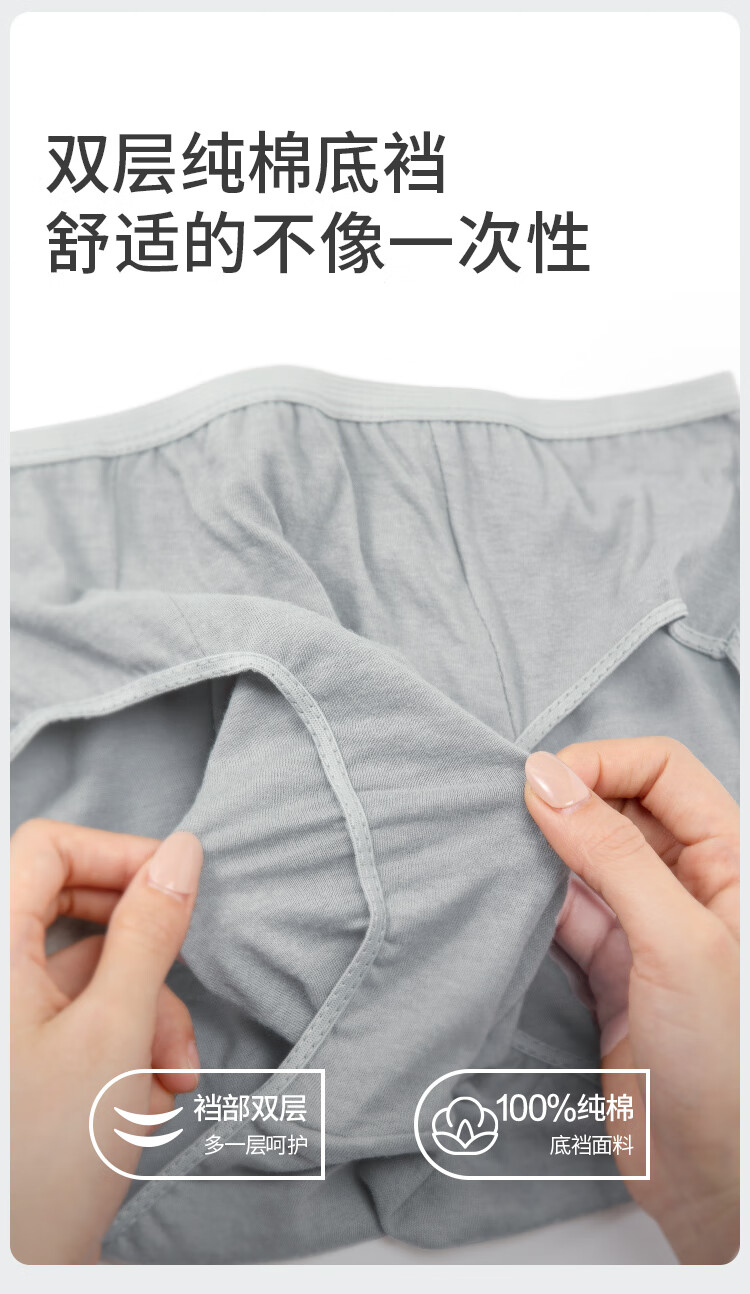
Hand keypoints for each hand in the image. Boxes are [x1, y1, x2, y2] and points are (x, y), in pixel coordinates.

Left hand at [10, 820, 203, 1263]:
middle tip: (181, 985)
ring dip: (150, 1016)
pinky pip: (86, 1020)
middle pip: (78, 913)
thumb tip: (180, 853)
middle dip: (147, 956)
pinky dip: (129, 1047)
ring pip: (94, 974)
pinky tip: (147, 1100)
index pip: (46, 849)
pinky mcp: (28, 1059)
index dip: (115, 852)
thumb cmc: (43, 1161)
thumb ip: (150, 931)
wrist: (18, 1270)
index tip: (176, 881)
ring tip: (173, 1078)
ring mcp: (11, 1021)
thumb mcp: (115, 1031)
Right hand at [524, 739, 738, 1264]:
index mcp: (732, 865)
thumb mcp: (676, 942)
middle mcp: (692, 887)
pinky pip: (568, 914)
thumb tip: (548, 778)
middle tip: (508, 811)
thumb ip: (612, 854)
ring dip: (544, 850)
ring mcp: (649, 929)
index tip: (543, 782)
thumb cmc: (726, 1066)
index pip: (664, 771)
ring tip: (497, 848)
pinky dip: (533, 901)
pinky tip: (505, 897)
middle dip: (568, 799)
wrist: (712, 1181)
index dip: (604, 763)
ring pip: (588, 859)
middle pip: (623, 807)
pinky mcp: (613, 971)